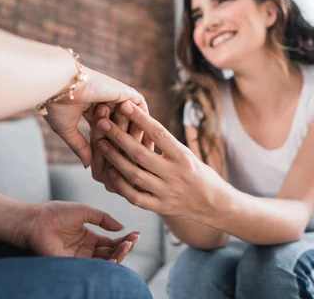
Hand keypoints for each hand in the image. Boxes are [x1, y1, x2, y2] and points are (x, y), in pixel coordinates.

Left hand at [18, 201, 138, 262]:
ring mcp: (80, 258)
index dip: (125, 239)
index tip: (137, 234)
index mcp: (89, 237)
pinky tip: (115, 256)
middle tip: (133, 240)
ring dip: (119, 255)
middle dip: (125, 248)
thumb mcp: (85, 211)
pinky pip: (92, 268)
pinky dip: (106, 264)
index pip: (112, 242)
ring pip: (105, 262)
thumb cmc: (57, 213)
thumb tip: (121, 227)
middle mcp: (86, 250)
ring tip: (127, 245)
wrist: (37, 220)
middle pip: (111, 253)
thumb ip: (103, 219)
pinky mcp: (72, 265)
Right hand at [44, 67, 148, 165]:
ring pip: (135, 118)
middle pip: (124, 125)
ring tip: (147, 154)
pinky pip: (141, 109)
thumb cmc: (57, 105)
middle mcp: (107, 102)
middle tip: (142, 163)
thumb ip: (80, 146)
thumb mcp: (67, 130)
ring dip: (141, 135)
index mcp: (93, 108)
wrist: (58, 86)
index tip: (122, 165)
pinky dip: (145, 123)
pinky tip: (147, 140)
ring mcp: (116, 96)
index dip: (115, 148)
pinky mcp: (124, 93)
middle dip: (132, 143)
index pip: (109, 131)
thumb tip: (87, 165)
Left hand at [95, 101, 226, 222]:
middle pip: (141, 154)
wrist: (212, 203)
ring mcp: (167, 192)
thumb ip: (165, 143)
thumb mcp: (185, 153)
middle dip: (119, 136)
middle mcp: (175, 174)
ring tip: (100, 143)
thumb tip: (140, 119)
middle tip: (102, 122)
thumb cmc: (196, 172)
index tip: (125, 105)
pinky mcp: (161, 207)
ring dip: (115, 158)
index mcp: (183, 157)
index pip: (159, 134)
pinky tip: (110, 172)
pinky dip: (121, 185)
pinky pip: (136, 197)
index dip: (141, 119)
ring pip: (135, 175)